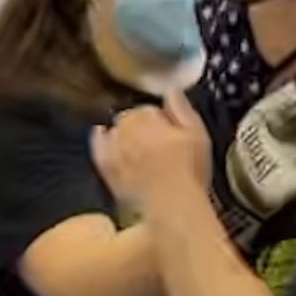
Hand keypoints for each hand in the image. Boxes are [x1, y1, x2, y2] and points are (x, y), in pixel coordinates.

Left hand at [91, 92, 210, 211]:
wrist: (171, 205)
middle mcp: (128, 128)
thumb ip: (183, 110)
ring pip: (114, 130)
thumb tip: (172, 90)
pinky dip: (99, 138)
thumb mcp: (197, 135)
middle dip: (140, 125)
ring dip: (124, 133)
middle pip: (129, 118)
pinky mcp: (106, 166)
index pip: (150, 109)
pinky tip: (102, 136)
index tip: (170, 131)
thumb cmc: (188, 172)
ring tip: (138, 147)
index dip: (161, 120)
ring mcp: (115, 147)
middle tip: (156, 142)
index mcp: (150, 117)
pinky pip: (98, 145)